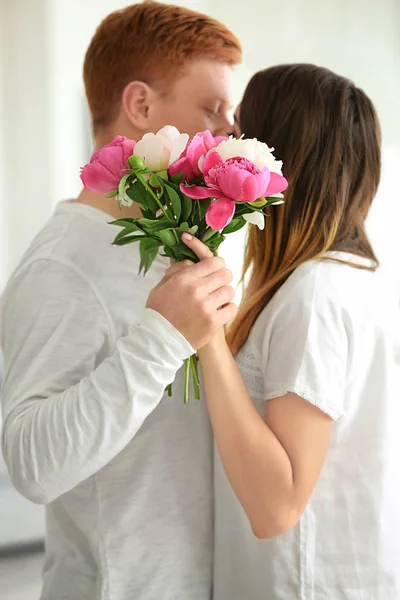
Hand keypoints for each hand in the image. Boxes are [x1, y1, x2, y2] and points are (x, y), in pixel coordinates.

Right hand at [147, 234, 236, 348]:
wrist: (158, 340)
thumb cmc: (158, 312)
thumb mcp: (161, 286)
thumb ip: (176, 271)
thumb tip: (192, 261)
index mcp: (184, 279)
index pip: (214, 262)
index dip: (217, 264)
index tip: (215, 270)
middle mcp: (197, 290)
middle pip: (225, 274)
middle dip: (222, 278)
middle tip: (217, 285)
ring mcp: (206, 307)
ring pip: (229, 291)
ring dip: (224, 294)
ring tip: (217, 300)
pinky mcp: (213, 322)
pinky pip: (232, 308)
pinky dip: (228, 309)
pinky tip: (221, 311)